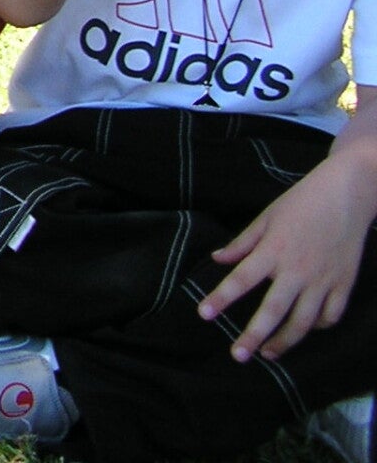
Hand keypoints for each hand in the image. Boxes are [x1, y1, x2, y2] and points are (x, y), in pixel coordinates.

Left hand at [198, 160, 368, 360]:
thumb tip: (218, 259)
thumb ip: (242, 243)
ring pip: (303, 321)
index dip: (221, 298)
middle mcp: (297, 270)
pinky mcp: (344, 284)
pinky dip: (317, 327)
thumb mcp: (266, 217)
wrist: (346, 194)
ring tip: (268, 354)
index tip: (204, 314)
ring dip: (285, 341)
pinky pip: (331, 315)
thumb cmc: (301, 202)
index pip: (241, 279)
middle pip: (273, 310)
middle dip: (253, 335)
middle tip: (238, 355)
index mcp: (273, 250)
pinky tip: (304, 330)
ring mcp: (324, 280)